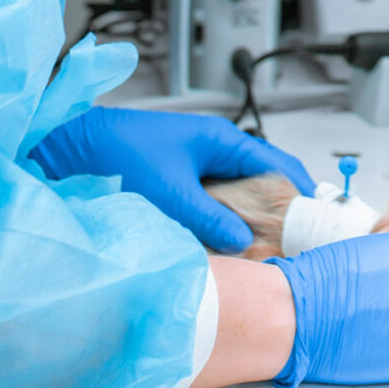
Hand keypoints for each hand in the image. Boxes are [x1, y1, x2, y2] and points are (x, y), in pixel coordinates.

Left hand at [29, 108, 313, 252]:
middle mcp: (214, 148)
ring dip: (251, 217)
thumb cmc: (118, 155)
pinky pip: (216, 201)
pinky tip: (228, 244)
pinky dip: (227, 220)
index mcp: (221, 139)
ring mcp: (197, 163)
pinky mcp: (179, 180)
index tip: (318, 220)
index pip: (278, 162)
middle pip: (263, 178)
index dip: (301, 191)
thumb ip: (210, 218)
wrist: (70, 147)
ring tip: (267, 248)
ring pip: (239, 192)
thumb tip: (244, 242)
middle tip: (295, 242)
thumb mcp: (170, 192)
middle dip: (280, 209)